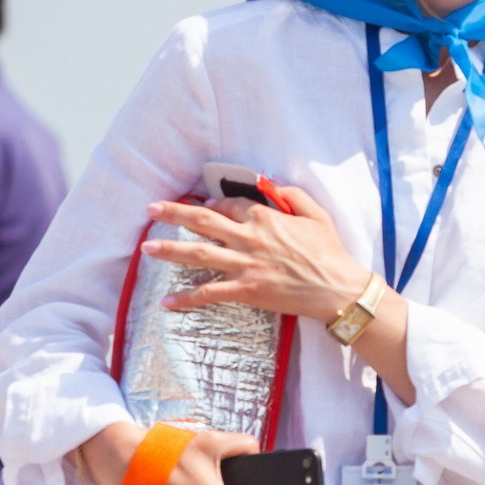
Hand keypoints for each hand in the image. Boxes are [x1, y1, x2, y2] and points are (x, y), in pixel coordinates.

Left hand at [142, 189, 370, 325]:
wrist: (337, 288)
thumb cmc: (329, 252)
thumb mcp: (316, 214)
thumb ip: (293, 194)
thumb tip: (271, 182)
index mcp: (265, 218)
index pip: (230, 204)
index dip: (214, 202)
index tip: (204, 205)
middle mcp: (249, 238)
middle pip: (204, 221)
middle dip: (174, 213)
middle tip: (151, 209)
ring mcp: (245, 265)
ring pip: (199, 254)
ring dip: (170, 250)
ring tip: (147, 248)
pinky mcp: (246, 291)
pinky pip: (210, 293)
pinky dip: (187, 298)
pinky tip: (167, 302)